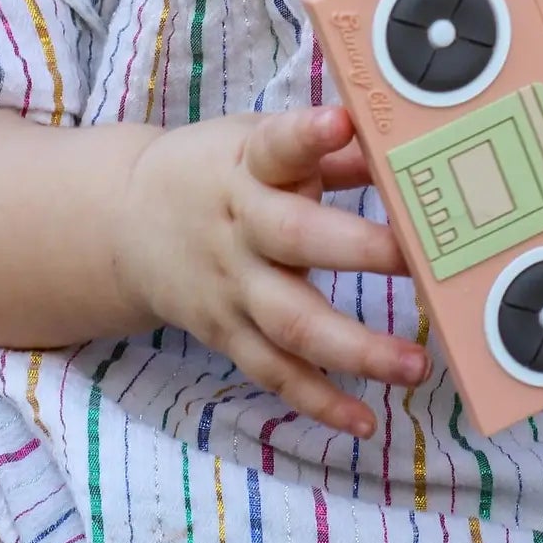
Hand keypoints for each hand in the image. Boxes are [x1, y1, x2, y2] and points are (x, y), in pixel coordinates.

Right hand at [116, 108, 428, 436]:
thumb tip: (398, 145)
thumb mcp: (257, 143)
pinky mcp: (226, 332)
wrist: (124, 221)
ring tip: (413, 365)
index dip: (307, 137)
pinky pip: (273, 372)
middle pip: (296, 240)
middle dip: (358, 249)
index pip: (276, 146)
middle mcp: (239, 227)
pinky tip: (364, 421)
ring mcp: (232, 287)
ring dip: (355, 349)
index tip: (340, 121)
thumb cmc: (216, 173)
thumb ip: (327, 151)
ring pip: (291, 323)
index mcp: (248, 167)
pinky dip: (317, 400)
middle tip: (418, 257)